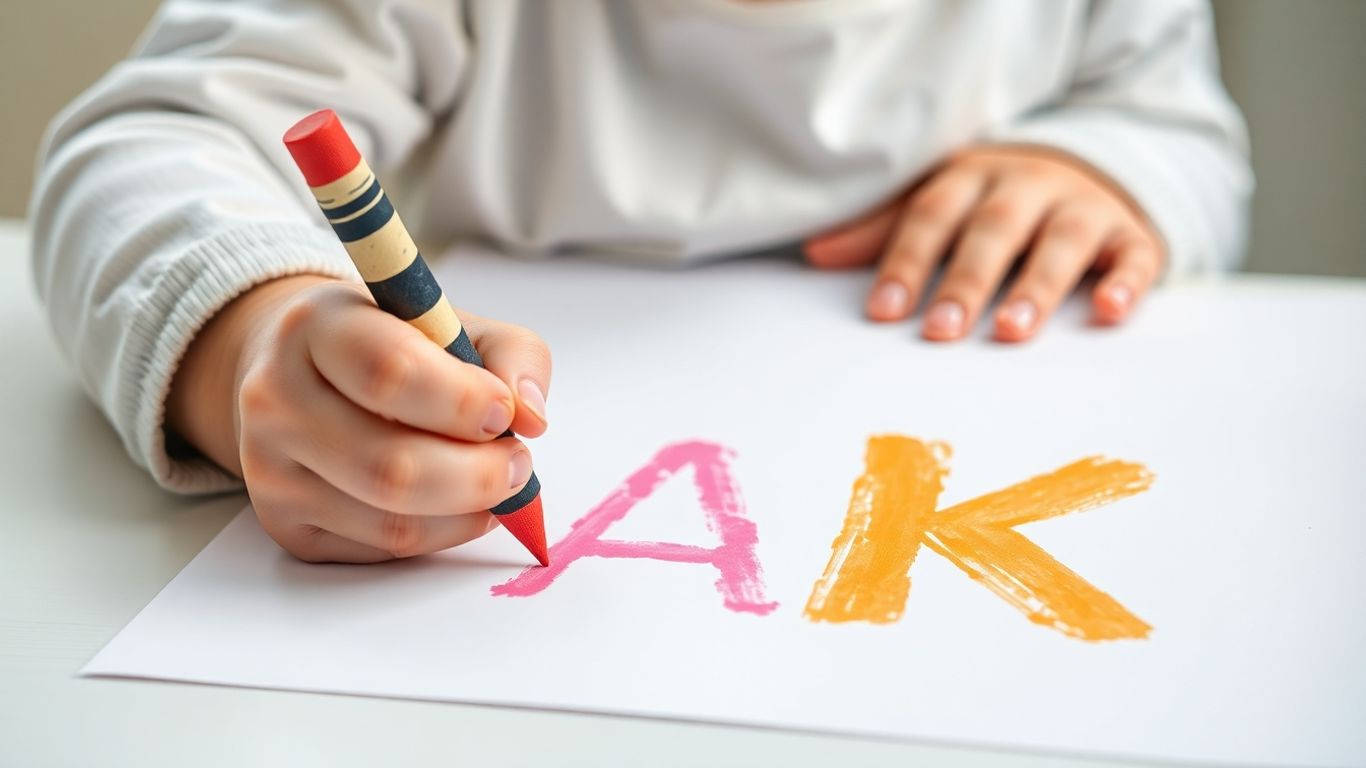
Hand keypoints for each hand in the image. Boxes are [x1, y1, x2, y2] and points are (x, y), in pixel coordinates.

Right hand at [167, 276, 551, 562]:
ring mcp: (270, 471)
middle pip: (392, 467)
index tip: (505, 412)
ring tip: (495, 484)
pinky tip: (454, 505)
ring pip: (393, 521)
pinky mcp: (285, 527)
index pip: (391, 374)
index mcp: (317, 326)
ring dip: (469, 512)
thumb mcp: (449, 321)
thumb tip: (532, 417)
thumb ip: (510, 356)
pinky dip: (440, 534)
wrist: (295, 371)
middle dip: (480, 475)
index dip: (464, 402)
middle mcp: (276, 399)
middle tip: (518, 463)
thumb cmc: (389, 343)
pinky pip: (382, 550)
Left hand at [804, 145, 1164, 341]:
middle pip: (994, 230)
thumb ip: (883, 231)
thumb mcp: (940, 205)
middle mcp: (1028, 185)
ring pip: (1062, 241)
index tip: (882, 312)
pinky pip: (1133, 256)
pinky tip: (1107, 311)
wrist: (1087, 170)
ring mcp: (1084, 207)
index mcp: (972, 178)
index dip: (905, 262)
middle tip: (940, 332)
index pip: (931, 215)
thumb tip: (815, 252)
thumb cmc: (993, 204)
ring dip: (1037, 285)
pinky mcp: (1130, 235)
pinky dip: (1125, 282)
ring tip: (1013, 331)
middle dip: (966, 281)